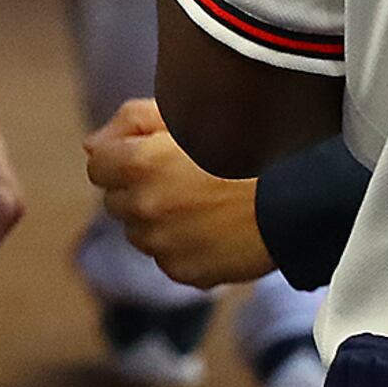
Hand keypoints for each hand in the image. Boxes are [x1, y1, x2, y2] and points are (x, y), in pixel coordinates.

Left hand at [84, 101, 276, 290]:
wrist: (296, 197)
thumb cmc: (243, 145)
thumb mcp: (186, 114)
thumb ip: (130, 122)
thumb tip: (91, 146)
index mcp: (137, 164)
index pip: (97, 166)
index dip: (120, 159)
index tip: (146, 157)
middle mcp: (143, 208)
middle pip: (115, 202)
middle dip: (136, 190)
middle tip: (179, 179)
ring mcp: (163, 245)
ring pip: (139, 233)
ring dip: (156, 220)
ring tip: (199, 204)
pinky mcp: (185, 272)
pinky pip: (167, 259)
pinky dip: (181, 247)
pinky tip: (212, 229)